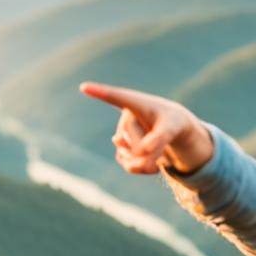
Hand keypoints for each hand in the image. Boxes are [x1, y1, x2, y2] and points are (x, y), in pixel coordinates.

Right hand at [79, 82, 213, 174]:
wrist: (171, 129)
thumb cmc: (172, 122)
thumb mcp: (172, 128)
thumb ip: (158, 140)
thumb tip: (139, 156)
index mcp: (135, 103)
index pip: (115, 98)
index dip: (99, 93)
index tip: (84, 86)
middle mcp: (124, 117)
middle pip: (135, 142)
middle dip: (153, 149)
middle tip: (166, 143)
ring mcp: (121, 135)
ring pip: (132, 156)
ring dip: (149, 161)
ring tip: (162, 153)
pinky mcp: (122, 151)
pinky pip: (130, 166)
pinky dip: (145, 169)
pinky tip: (155, 163)